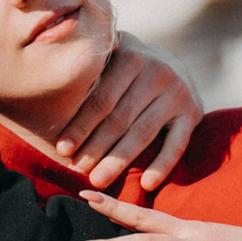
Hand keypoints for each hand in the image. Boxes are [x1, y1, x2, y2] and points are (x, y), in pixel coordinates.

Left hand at [51, 33, 200, 191]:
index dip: (81, 125)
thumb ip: (90, 69)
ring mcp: (179, 92)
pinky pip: (176, 144)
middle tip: (78, 171)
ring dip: (119, 160)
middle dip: (96, 147)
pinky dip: (162, 165)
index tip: (62, 149)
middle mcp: (159, 71)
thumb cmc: (126, 68)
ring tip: (98, 181)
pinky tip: (147, 184)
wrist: (172, 63)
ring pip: (144, 133)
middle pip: (120, 118)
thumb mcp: (110, 57)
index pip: (102, 99)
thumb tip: (48, 81)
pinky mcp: (193, 112)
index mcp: (132, 56)